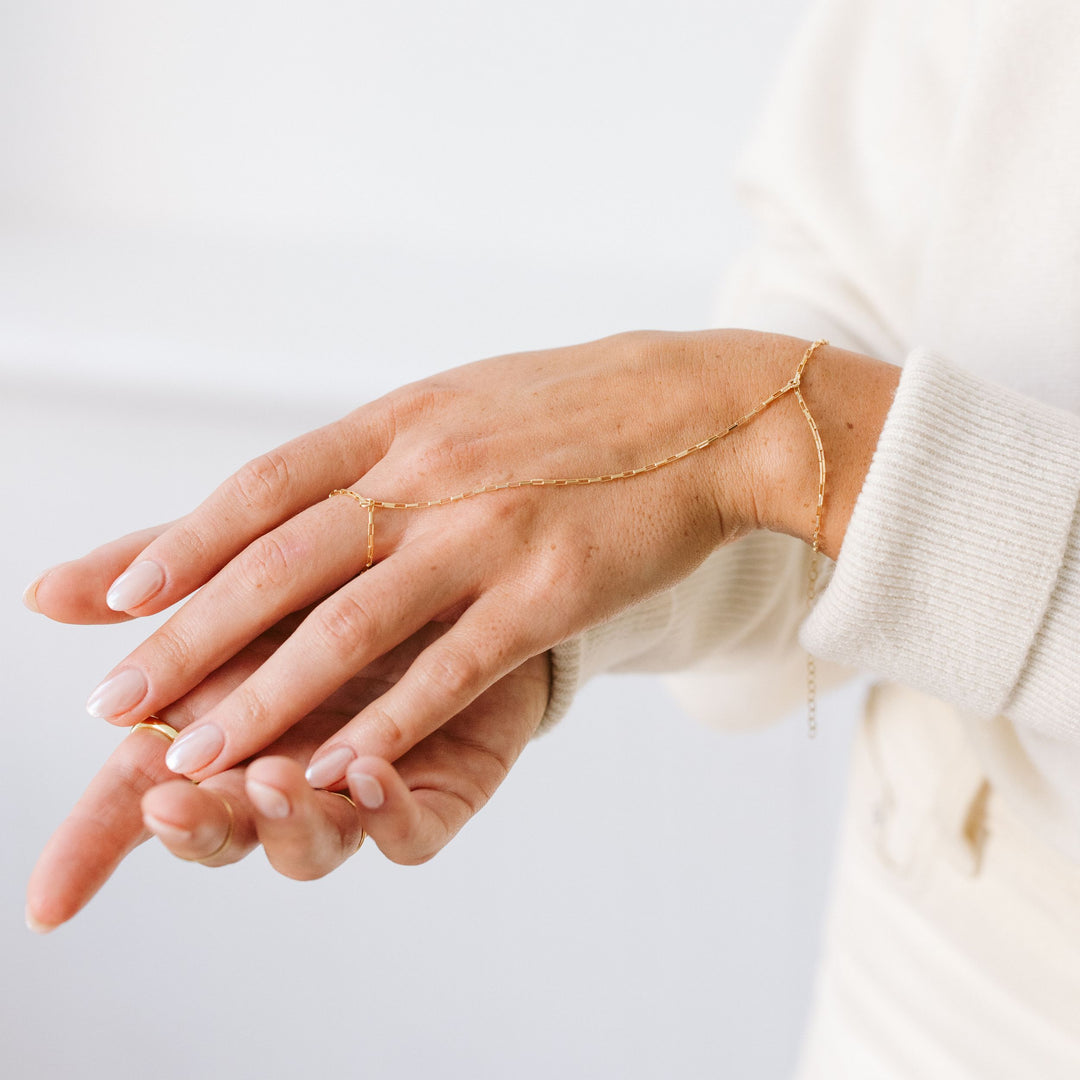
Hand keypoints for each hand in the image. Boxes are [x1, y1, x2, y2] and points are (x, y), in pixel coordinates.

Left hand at [26, 329, 895, 791]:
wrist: (711, 408)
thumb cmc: (583, 409)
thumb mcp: (466, 400)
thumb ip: (385, 445)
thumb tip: (302, 490)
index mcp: (404, 419)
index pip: (265, 486)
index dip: (183, 544)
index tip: (114, 599)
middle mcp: (432, 471)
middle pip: (282, 561)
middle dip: (187, 637)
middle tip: (111, 703)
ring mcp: (490, 530)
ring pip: (351, 624)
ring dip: (263, 697)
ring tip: (191, 756)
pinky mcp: (553, 587)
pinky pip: (455, 665)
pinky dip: (388, 724)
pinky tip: (335, 771)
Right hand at [26, 615, 549, 930]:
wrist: (471, 572)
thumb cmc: (351, 578)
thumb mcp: (255, 563)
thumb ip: (165, 583)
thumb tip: (41, 592)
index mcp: (227, 725)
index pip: (141, 793)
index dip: (93, 847)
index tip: (48, 901)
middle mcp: (287, 767)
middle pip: (226, 827)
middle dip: (196, 826)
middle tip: (172, 799)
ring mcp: (360, 787)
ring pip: (314, 841)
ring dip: (286, 821)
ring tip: (274, 776)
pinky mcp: (439, 791)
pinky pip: (411, 829)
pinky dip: (385, 814)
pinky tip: (368, 772)